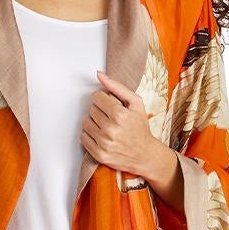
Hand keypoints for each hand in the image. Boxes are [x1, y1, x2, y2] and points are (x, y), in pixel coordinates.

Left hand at [84, 71, 178, 195]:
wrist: (145, 155)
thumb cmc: (140, 128)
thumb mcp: (135, 103)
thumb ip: (117, 87)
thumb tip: (99, 75)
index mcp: (120, 115)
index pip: (96, 97)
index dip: (103, 99)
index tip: (109, 104)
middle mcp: (111, 129)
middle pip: (91, 109)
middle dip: (99, 110)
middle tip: (110, 117)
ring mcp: (104, 143)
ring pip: (85, 122)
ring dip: (93, 122)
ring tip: (106, 126)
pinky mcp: (99, 154)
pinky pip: (83, 137)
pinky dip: (90, 135)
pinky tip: (101, 135)